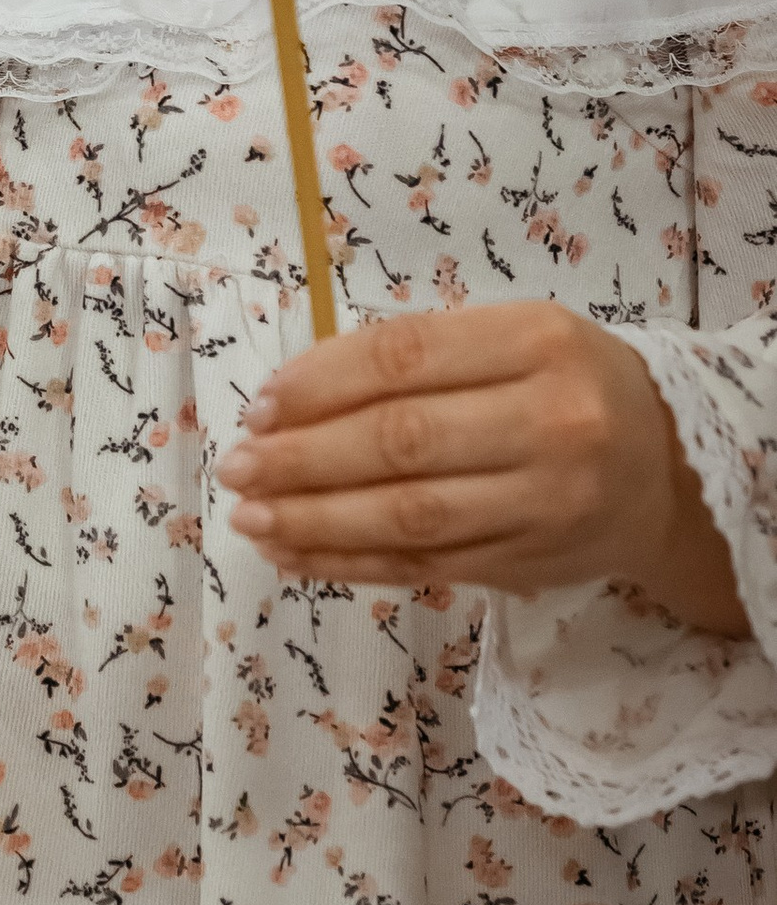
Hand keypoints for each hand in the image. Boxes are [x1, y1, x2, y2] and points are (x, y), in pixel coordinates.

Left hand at [219, 301, 746, 635]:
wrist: (668, 472)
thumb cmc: (567, 388)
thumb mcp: (514, 339)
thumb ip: (419, 356)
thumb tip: (289, 397)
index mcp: (539, 342)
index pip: (406, 359)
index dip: (320, 384)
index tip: (261, 406)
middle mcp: (551, 422)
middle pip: (401, 441)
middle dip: (303, 458)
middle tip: (237, 466)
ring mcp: (543, 502)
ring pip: (407, 514)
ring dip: (313, 519)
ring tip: (250, 515)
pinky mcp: (527, 563)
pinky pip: (421, 565)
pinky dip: (347, 561)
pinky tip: (293, 553)